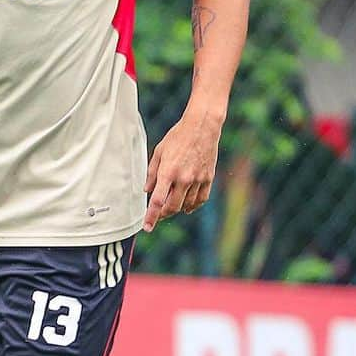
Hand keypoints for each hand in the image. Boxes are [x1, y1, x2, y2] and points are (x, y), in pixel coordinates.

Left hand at [143, 112, 221, 231]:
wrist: (202, 127)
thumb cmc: (177, 137)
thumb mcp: (159, 152)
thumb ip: (152, 173)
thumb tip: (147, 191)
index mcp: (168, 172)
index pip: (158, 201)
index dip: (151, 217)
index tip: (147, 228)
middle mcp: (183, 179)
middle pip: (172, 207)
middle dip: (163, 214)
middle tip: (158, 215)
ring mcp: (198, 180)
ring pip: (187, 205)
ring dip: (178, 209)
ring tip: (171, 205)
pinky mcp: (208, 178)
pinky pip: (201, 199)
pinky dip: (193, 205)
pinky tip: (187, 206)